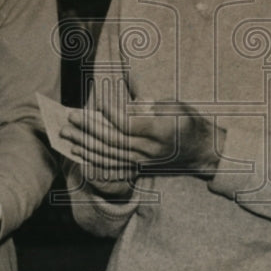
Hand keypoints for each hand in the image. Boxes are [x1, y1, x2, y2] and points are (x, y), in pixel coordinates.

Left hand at [60, 92, 223, 184]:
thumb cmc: (189, 122)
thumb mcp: (176, 106)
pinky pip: (112, 164)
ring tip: (67, 133)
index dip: (112, 115)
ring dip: (85, 143)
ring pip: (109, 154)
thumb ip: (151, 106)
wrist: (202, 151)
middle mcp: (151, 150)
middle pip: (114, 140)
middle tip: (71, 117)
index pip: (130, 125)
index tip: (99, 103)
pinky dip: (93, 157)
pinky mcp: (138, 167)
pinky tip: (77, 150)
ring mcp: (143, 161)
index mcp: (162, 132)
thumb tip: (127, 105)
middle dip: (90, 128)